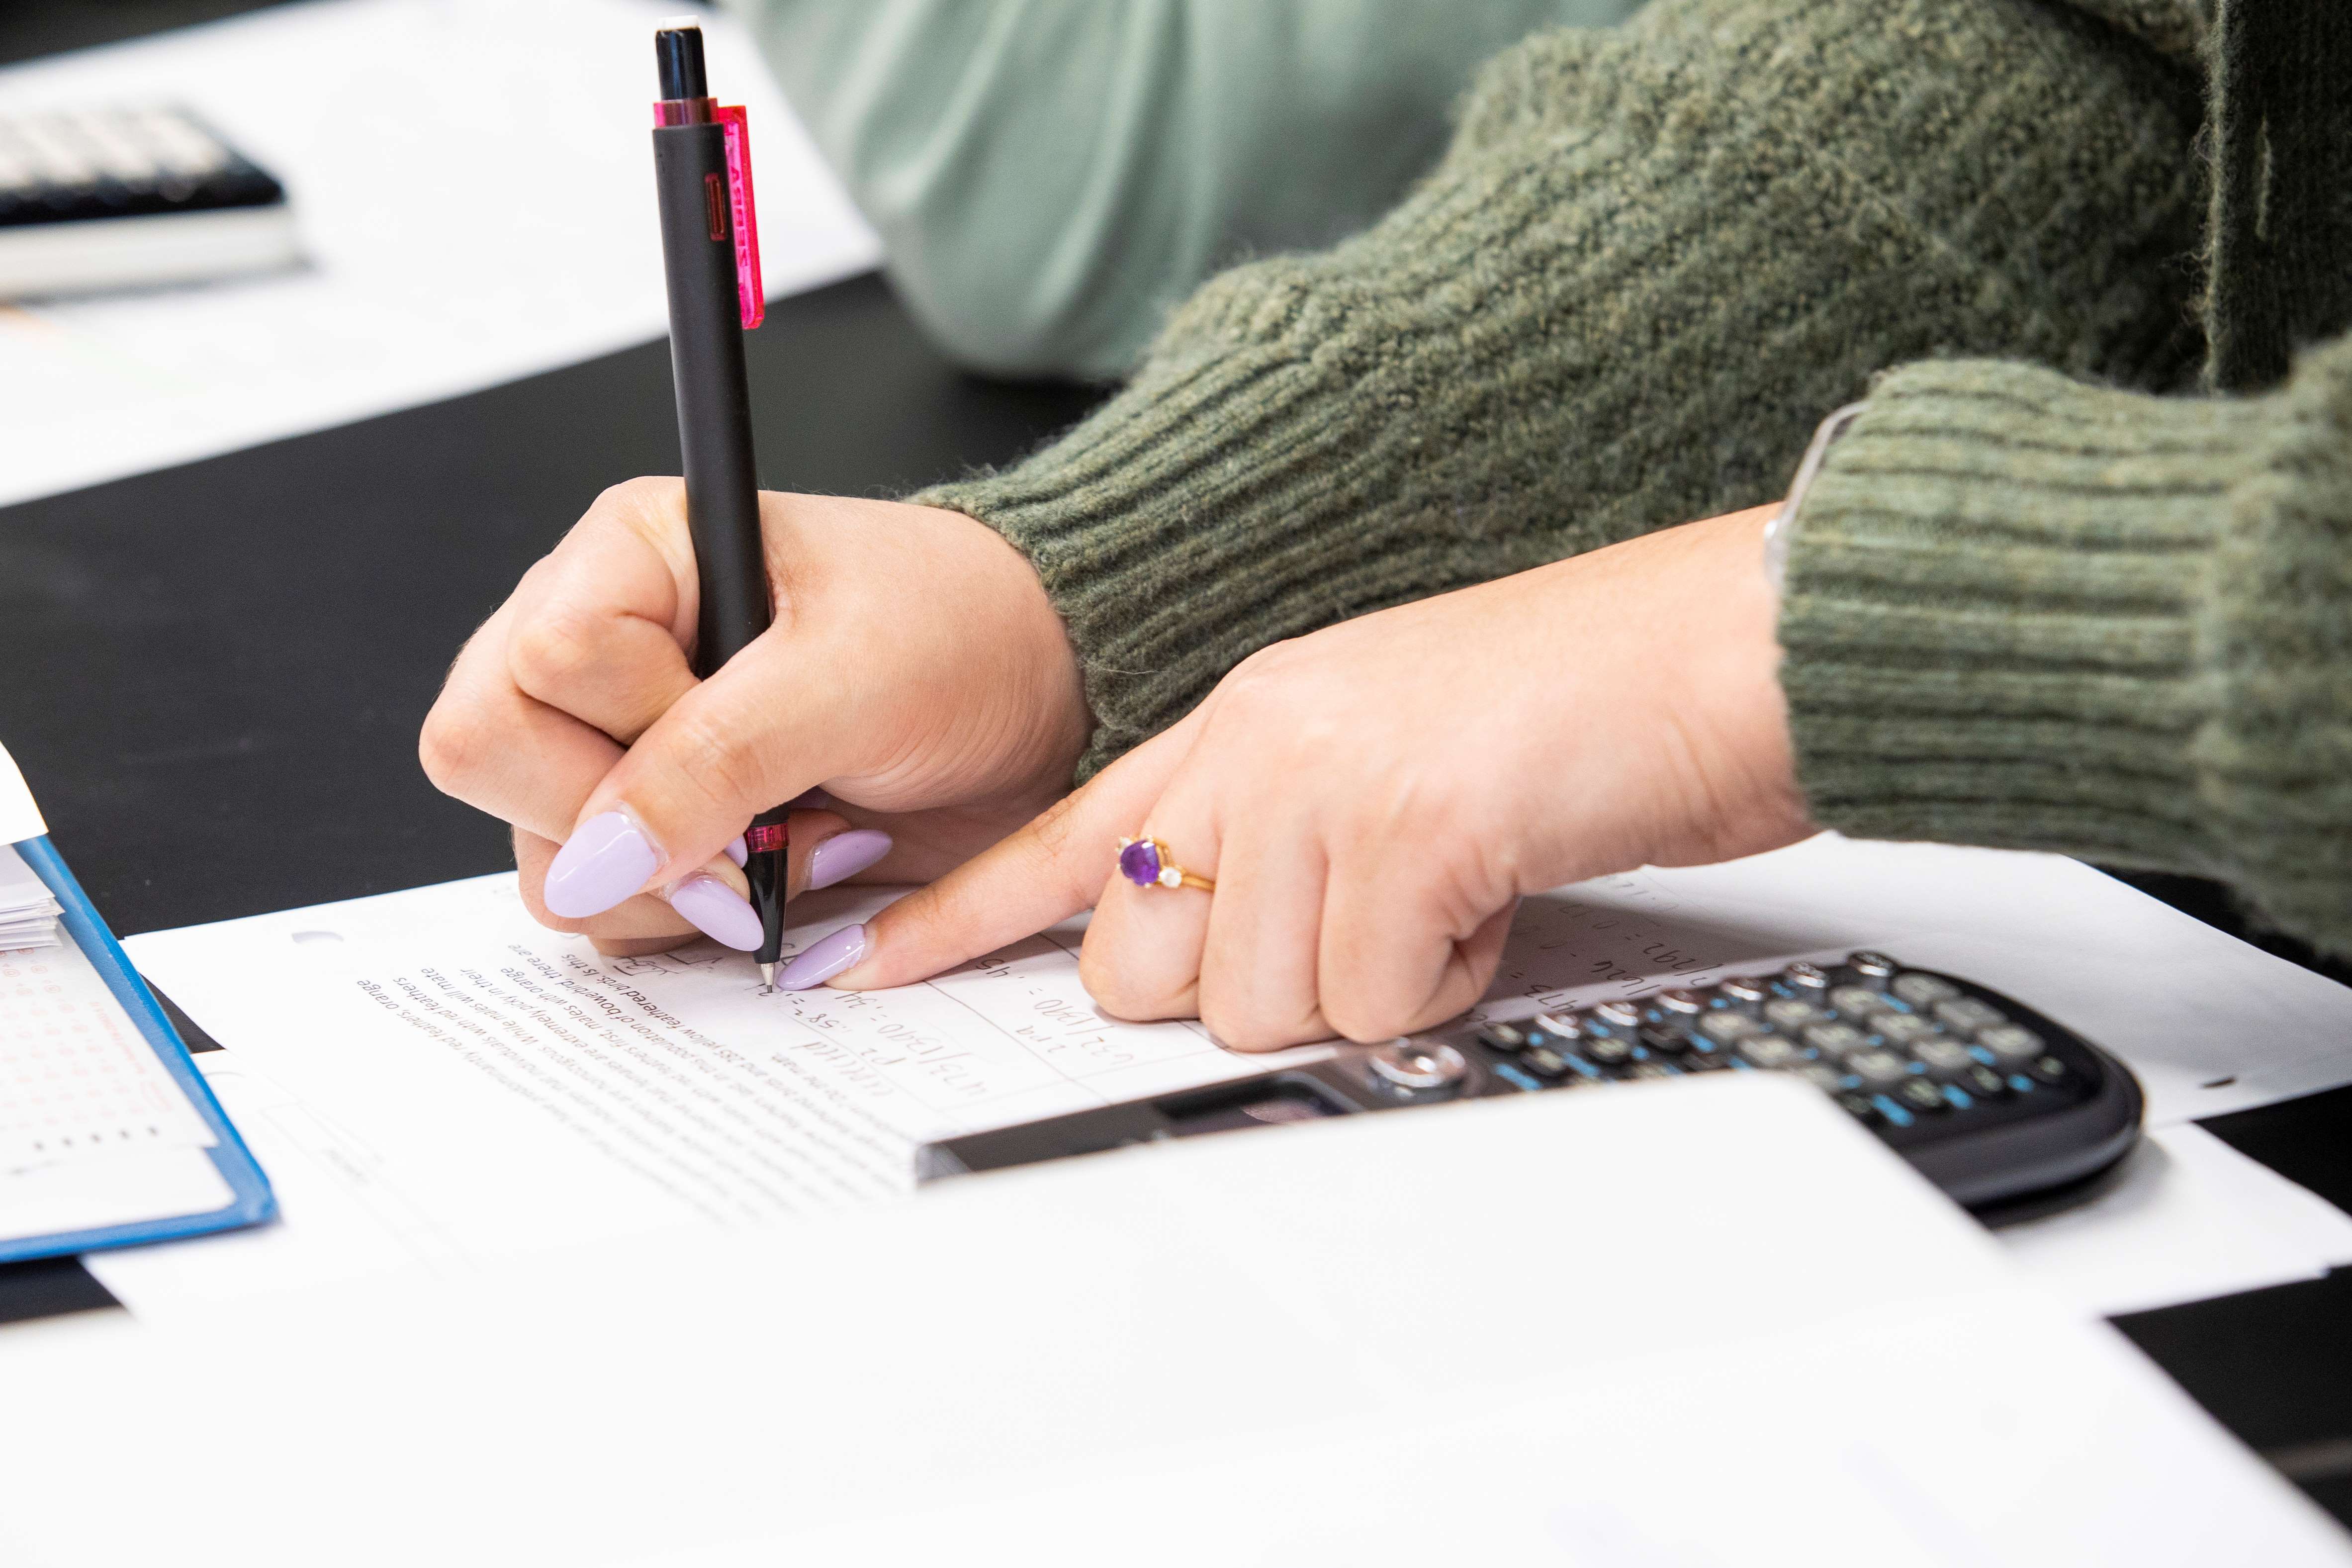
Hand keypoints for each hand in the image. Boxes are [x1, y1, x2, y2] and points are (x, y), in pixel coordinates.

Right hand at [419, 480, 1087, 953]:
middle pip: (492, 759)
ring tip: (793, 836)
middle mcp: (606, 646)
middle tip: (753, 821)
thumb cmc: (964, 638)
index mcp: (631, 558)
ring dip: (675, 882)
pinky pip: (608, 905)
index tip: (746, 734)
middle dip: (627, 823)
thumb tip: (595, 857)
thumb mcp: (850, 681)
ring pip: (546, 855)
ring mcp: (626, 745)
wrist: (1048, 695)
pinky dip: (694, 914)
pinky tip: (784, 867)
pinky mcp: (668, 827)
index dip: (631, 728)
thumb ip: (716, 760)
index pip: (535, 667)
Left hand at [812, 508, 1811, 1046]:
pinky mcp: (1402, 830)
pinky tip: (1497, 886)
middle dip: (1244, 980)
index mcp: (1246, 718)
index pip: (1063, 834)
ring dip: (1366, 980)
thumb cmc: (1572, 709)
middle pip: (1140, 961)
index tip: (865, 965)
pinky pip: (1372, 995)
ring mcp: (1322, 779)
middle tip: (1360, 919)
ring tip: (1451, 889)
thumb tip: (1219, 955)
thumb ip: (1277, 834)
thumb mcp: (1387, 754)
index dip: (956, 914)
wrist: (1716, 645)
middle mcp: (1260, 741)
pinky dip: (1446, 974)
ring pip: (1255, 1001)